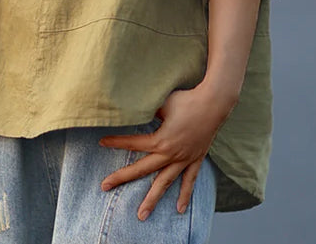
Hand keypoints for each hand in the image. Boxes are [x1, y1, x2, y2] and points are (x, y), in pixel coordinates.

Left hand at [98, 83, 236, 220]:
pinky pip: (189, 180)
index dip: (116, 142)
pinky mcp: (195, 159)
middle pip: (142, 169)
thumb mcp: (162, 104)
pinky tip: (178, 209)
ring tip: (141, 215)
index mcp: (160, 140)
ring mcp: (184, 159)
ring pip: (165, 183)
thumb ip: (148, 110)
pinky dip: (184, 195)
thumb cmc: (186, 100)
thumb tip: (135, 109)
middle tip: (104, 185)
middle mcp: (170, 154)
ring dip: (152, 199)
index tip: (101, 142)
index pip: (133, 143)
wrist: (213, 103)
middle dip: (122, 177)